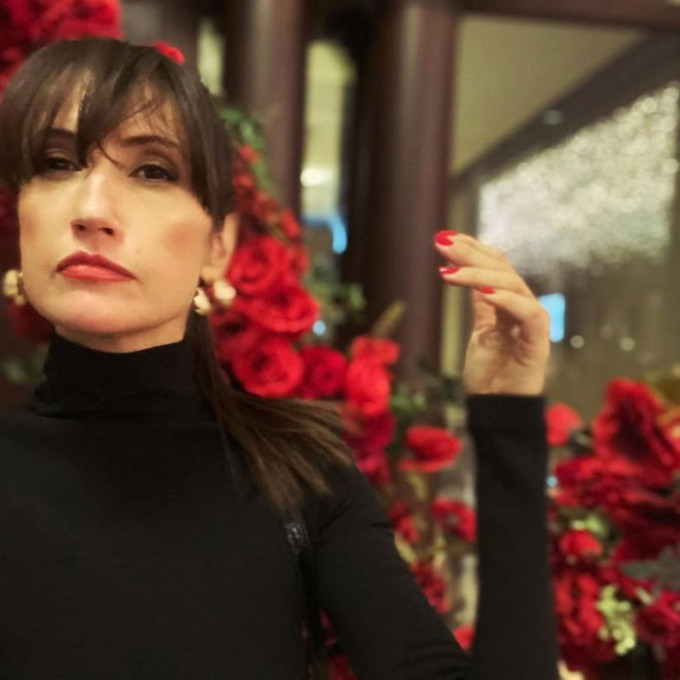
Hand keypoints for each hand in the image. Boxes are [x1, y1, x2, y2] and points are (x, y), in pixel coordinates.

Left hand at [435, 230, 549, 395]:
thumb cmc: (490, 371)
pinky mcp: (538, 340)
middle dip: (470, 253)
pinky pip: (526, 312)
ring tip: (449, 271)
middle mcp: (524, 306)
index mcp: (510, 301)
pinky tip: (483, 292)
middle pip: (501, 268)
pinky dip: (506, 299)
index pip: (496, 263)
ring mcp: (533, 321)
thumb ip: (479, 301)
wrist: (498, 406)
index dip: (473, 247)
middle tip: (441, 244)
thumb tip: (463, 270)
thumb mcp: (480, 328)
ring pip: (511, 284)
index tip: (445, 236)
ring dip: (478, 273)